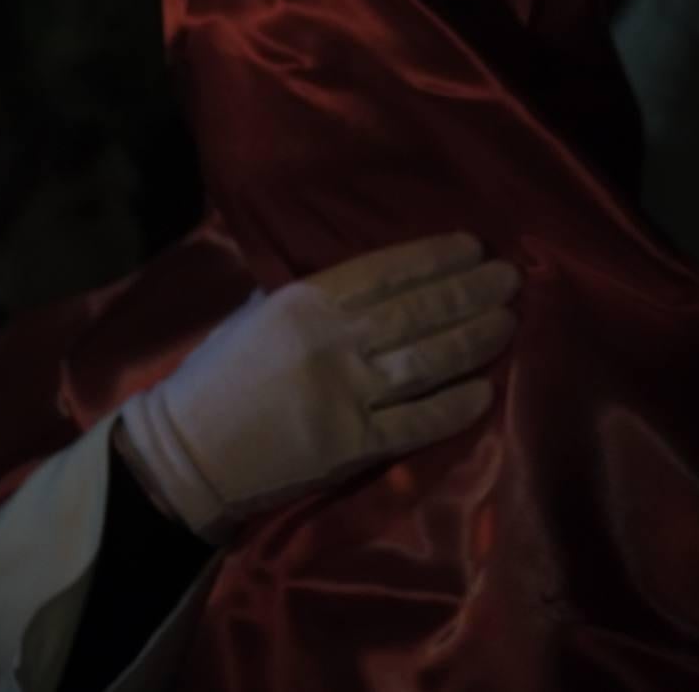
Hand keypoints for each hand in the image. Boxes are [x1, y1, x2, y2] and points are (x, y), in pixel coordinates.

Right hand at [118, 233, 519, 539]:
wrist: (188, 453)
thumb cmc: (217, 377)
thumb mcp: (255, 314)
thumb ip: (307, 295)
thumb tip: (364, 277)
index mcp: (303, 302)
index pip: (384, 271)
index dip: (433, 257)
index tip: (472, 246)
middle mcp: (330, 341)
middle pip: (416, 312)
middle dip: (469, 292)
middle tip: (510, 277)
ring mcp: (344, 394)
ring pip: (426, 361)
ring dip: (473, 339)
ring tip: (508, 321)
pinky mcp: (351, 446)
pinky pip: (416, 423)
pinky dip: (453, 408)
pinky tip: (485, 392)